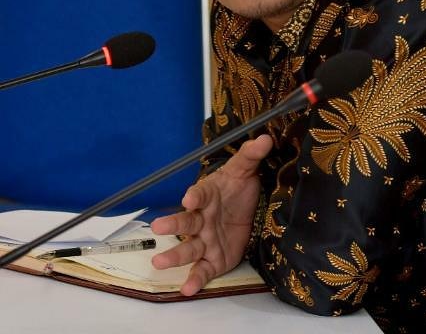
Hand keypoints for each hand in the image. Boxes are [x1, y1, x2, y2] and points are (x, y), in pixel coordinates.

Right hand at [150, 133, 272, 295]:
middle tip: (158, 226)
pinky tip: (186, 289)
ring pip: (187, 248)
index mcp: (207, 196)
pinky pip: (202, 270)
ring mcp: (205, 240)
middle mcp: (201, 219)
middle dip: (173, 224)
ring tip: (159, 263)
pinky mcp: (213, 259)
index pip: (199, 194)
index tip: (191, 197)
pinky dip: (194, 279)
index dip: (195, 195)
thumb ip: (251, 155)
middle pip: (186, 222)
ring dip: (174, 255)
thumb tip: (264, 138)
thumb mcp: (245, 170)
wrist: (246, 208)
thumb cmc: (238, 187)